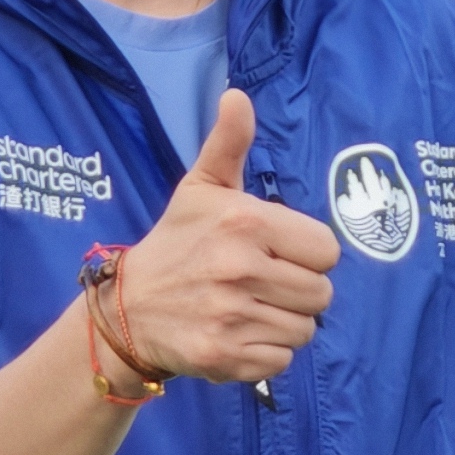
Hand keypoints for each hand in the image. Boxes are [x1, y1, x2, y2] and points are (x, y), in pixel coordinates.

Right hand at [107, 90, 335, 384]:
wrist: (127, 309)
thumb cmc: (177, 242)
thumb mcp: (201, 188)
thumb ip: (228, 143)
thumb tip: (237, 95)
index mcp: (245, 222)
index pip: (327, 251)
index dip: (306, 253)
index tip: (276, 252)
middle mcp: (240, 269)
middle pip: (321, 294)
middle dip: (298, 290)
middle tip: (261, 283)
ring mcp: (231, 316)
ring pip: (305, 330)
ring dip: (283, 322)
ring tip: (248, 308)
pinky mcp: (224, 356)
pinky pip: (281, 359)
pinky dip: (265, 352)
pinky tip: (237, 333)